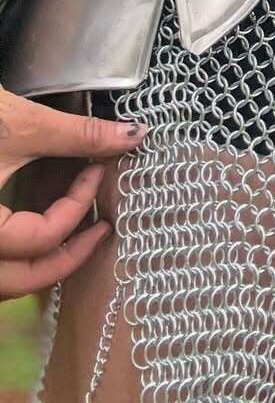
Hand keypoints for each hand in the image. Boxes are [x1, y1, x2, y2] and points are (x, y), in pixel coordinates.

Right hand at [0, 86, 147, 299]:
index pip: (42, 237)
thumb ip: (77, 135)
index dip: (80, 203)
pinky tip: (33, 236)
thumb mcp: (19, 124)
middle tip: (99, 231)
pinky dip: (13, 259)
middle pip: (20, 281)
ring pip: (0, 282)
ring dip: (38, 268)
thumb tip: (129, 134)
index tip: (99, 170)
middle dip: (67, 259)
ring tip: (74, 240)